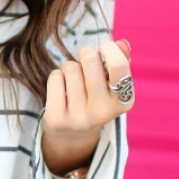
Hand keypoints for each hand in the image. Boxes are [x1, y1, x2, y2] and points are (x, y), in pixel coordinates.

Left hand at [41, 38, 132, 168]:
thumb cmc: (95, 99)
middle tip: (85, 60)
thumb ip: (121, 61)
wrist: (72, 135)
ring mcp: (79, 118)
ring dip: (70, 67)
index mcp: (123, 103)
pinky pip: (55, 78)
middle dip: (86, 53)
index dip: (109, 48)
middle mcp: (102, 113)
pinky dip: (57, 77)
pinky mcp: (57, 119)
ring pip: (70, 68)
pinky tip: (62, 90)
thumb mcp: (112, 84)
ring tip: (74, 80)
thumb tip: (121, 43)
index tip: (104, 47)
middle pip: (90, 61)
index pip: (118, 67)